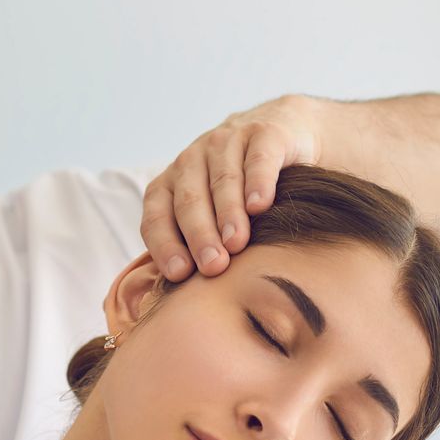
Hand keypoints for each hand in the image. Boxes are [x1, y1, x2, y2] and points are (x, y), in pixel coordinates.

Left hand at [140, 94, 322, 281]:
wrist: (283, 136)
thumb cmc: (242, 194)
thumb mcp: (213, 216)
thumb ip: (197, 248)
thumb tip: (185, 306)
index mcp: (172, 183)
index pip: (157, 214)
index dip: (165, 243)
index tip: (179, 274)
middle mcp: (193, 159)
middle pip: (189, 200)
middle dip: (199, 234)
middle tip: (213, 266)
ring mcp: (226, 142)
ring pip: (222, 180)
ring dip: (228, 213)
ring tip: (236, 243)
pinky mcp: (263, 133)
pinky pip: (257, 159)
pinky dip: (257, 182)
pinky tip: (260, 206)